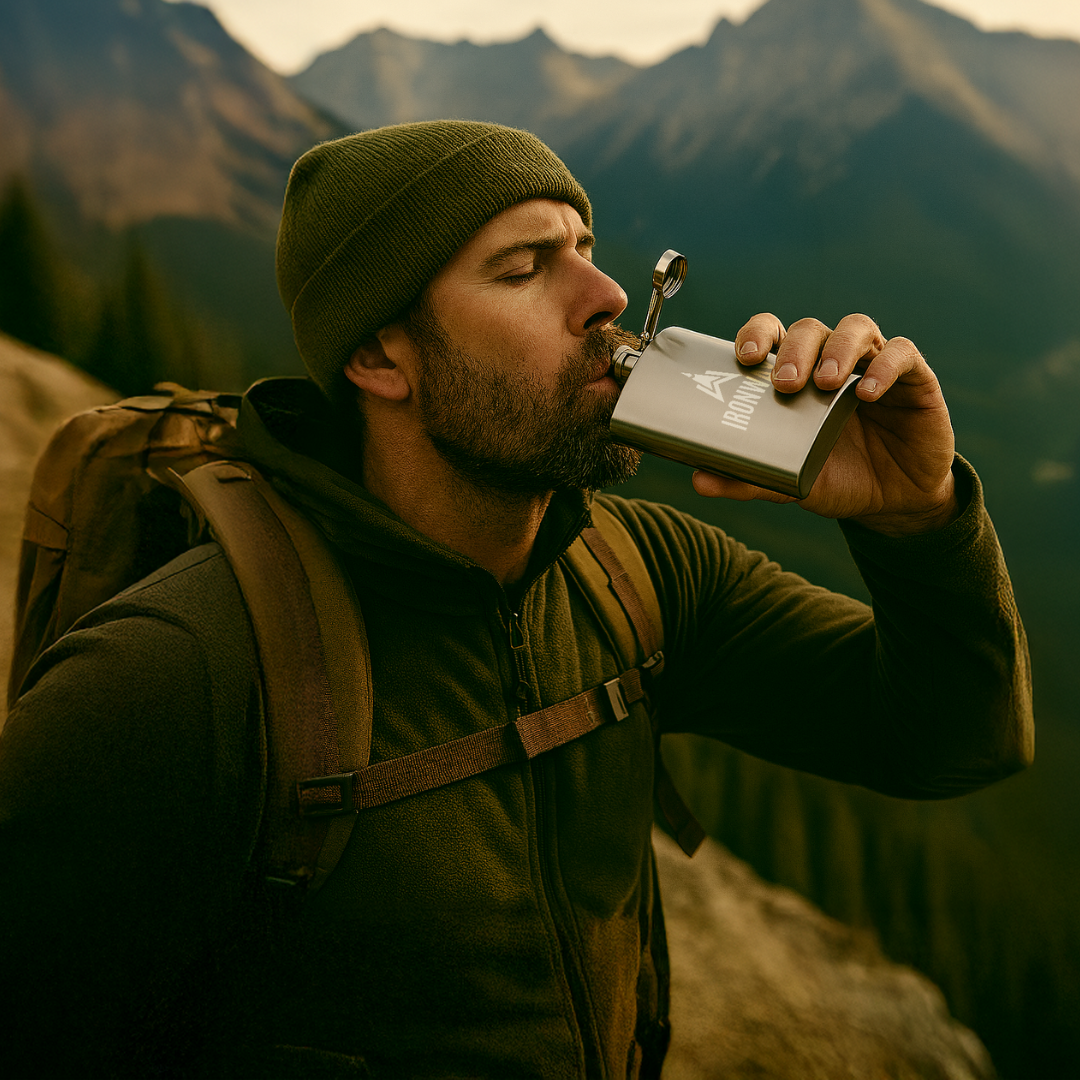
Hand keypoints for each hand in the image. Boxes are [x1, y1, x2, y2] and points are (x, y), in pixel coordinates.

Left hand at [691, 314, 958, 535]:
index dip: (757, 334)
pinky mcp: (914, 378)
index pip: (773, 335)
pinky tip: (868, 392)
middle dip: (795, 349)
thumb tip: (699, 480)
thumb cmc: (837, 478)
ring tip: (826, 384)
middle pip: (809, 328)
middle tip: (785, 383)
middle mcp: (832, 361)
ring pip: (855, 329)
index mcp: (798, 375)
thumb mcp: (792, 483)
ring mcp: (873, 364)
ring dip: (837, 350)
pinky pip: (902, 354)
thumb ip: (750, 478)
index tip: (745, 357)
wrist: (894, 501)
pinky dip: (884, 367)